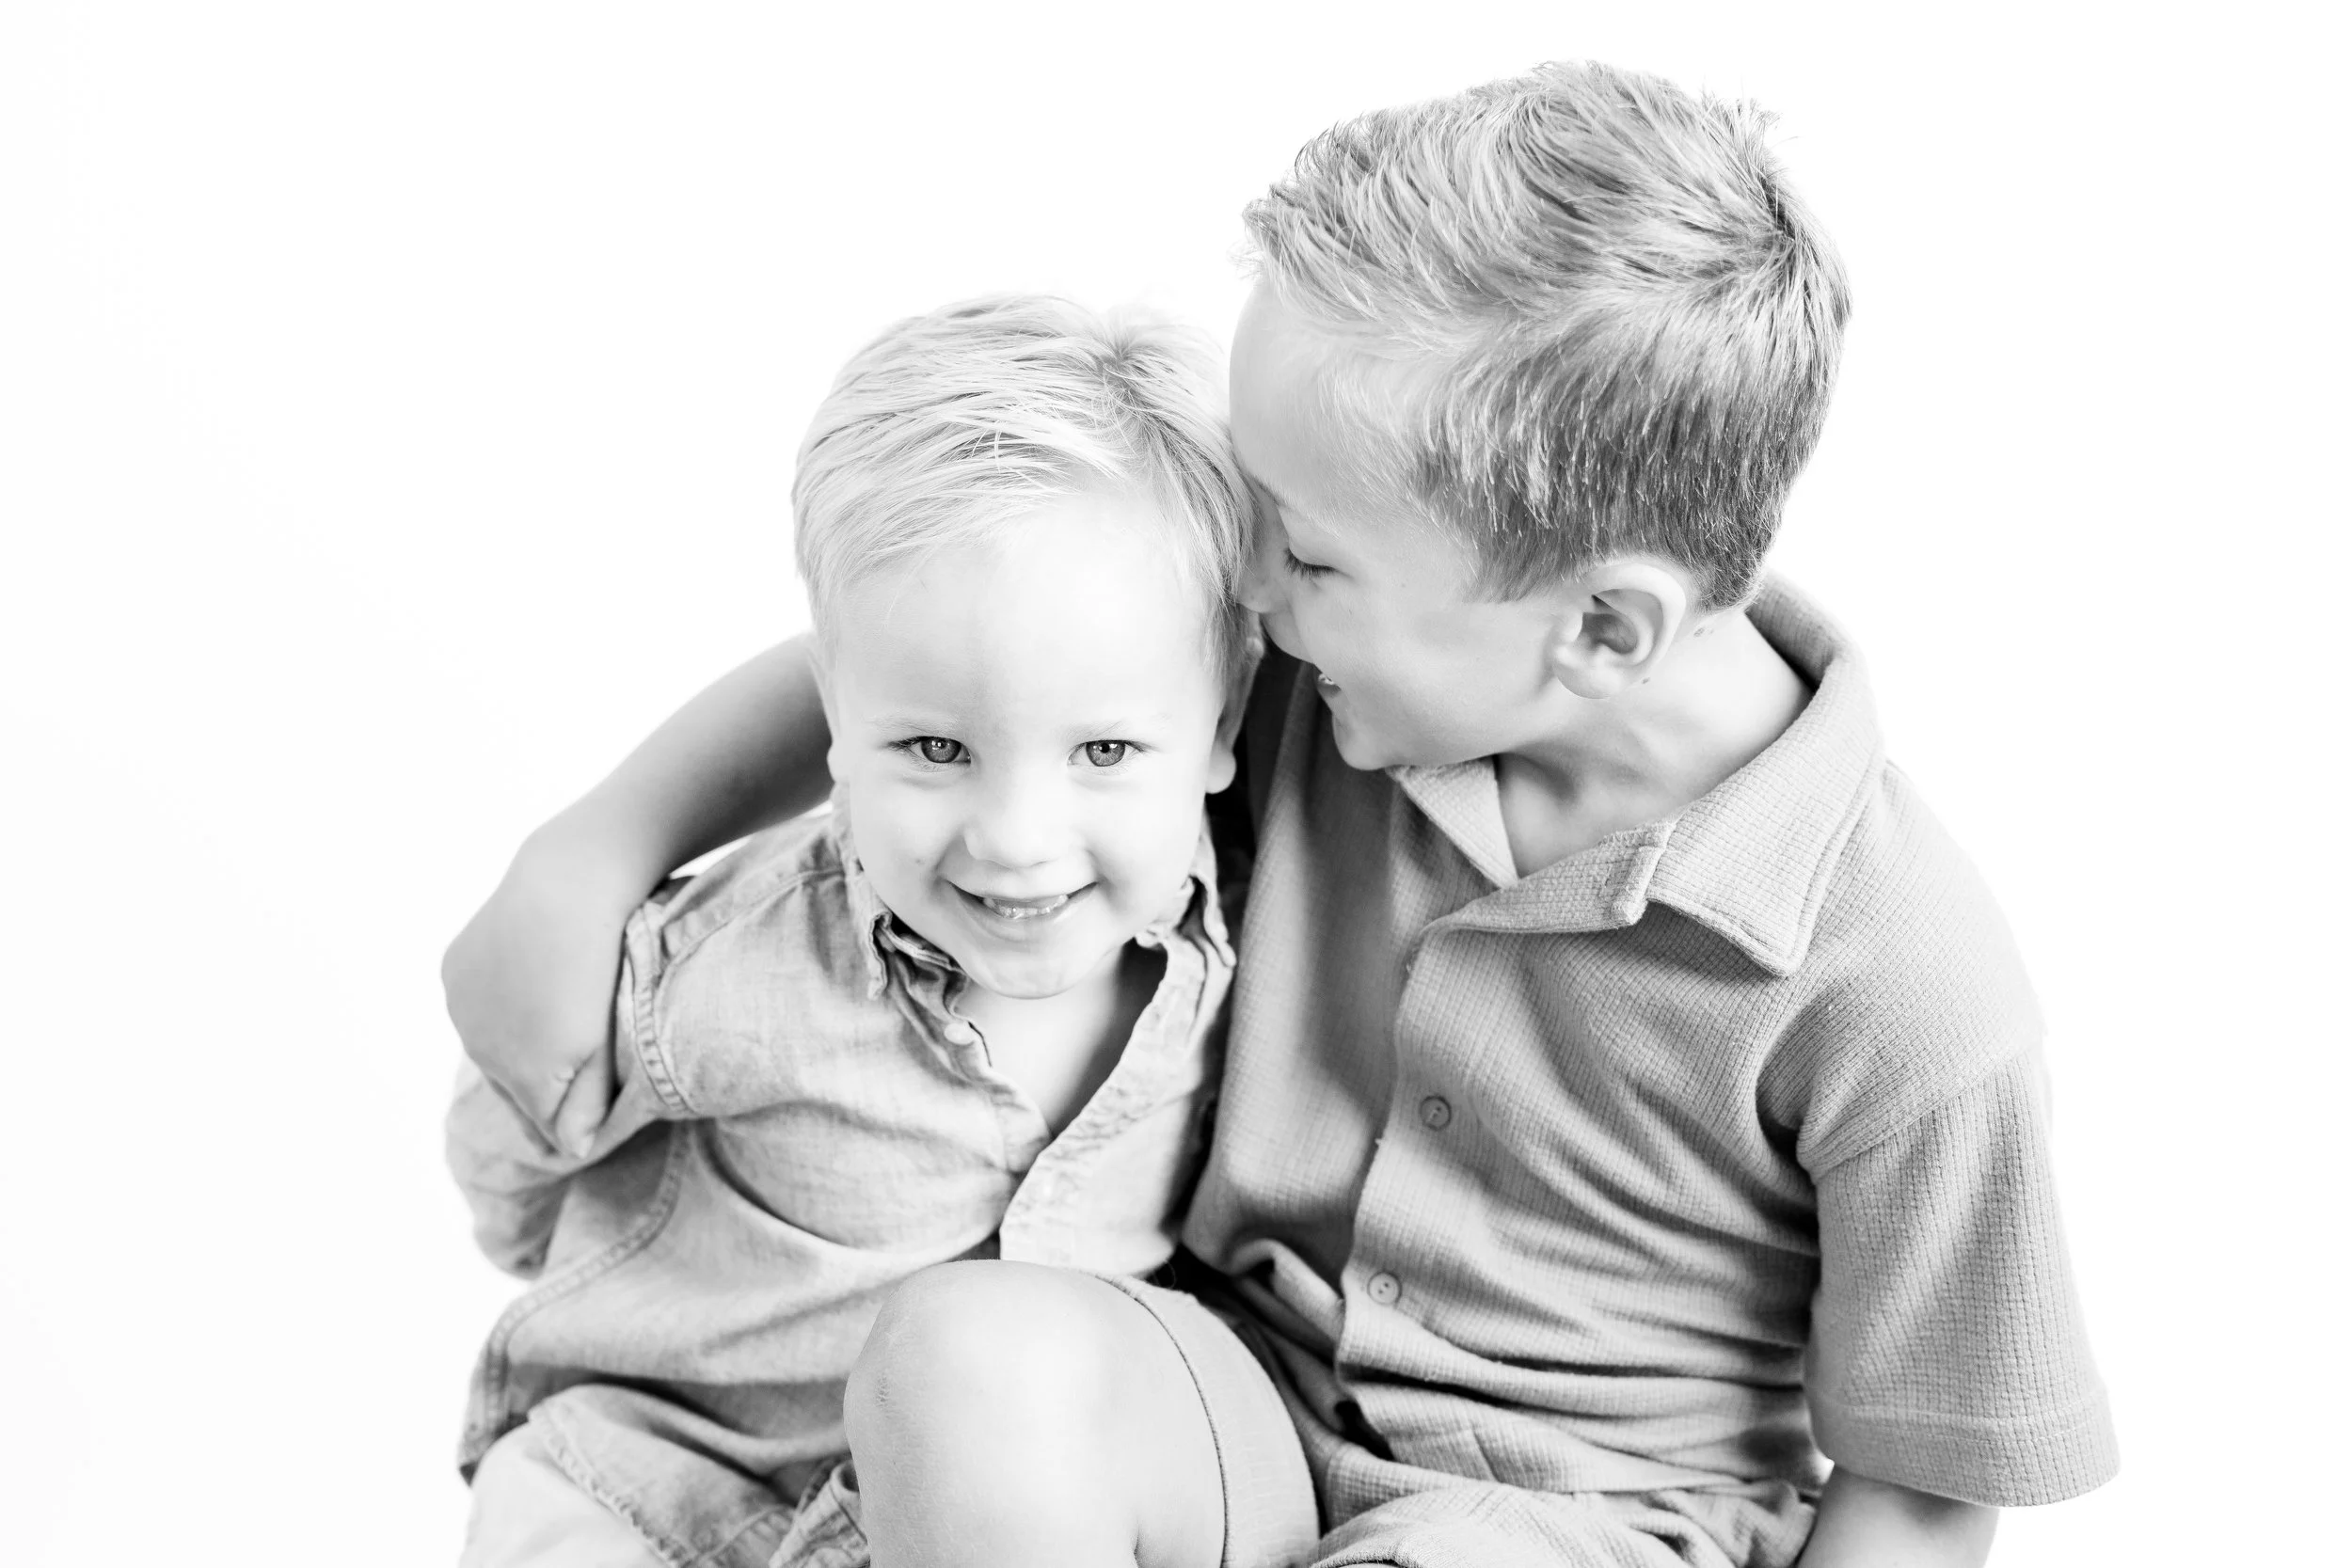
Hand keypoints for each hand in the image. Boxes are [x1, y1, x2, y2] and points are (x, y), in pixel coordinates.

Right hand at [441, 811, 649, 1155]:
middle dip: (542, 1081)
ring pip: (491, 1042)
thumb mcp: (605, 1043)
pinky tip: (530, 984)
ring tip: (558, 1015)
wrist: (570, 884)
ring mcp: (459, 1005)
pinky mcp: (452, 966)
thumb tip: (572, 1150)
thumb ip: (588, 1101)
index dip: (570, 1117)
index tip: (595, 1105)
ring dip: (516, 1040)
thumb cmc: (603, 968)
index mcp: (519, 1073)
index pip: (542, 1122)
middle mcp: (477, 1046)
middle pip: (512, 1083)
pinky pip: (476, 1003)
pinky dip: (499, 1004)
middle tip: (584, 1057)